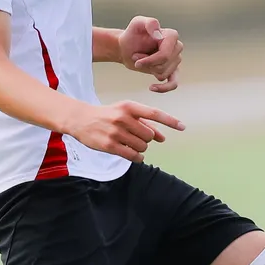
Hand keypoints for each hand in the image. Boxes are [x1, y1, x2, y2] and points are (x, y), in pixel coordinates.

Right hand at [66, 100, 185, 162]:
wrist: (81, 119)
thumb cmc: (108, 115)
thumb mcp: (125, 113)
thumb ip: (144, 124)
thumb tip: (162, 138)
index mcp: (129, 107)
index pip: (154, 113)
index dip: (170, 121)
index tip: (182, 127)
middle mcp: (123, 118)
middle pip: (149, 135)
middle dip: (147, 139)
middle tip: (137, 138)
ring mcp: (116, 132)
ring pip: (142, 146)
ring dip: (141, 148)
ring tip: (131, 144)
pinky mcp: (109, 145)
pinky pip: (133, 156)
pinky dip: (137, 158)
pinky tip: (134, 155)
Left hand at [118, 16, 182, 92]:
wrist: (126, 47)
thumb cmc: (132, 34)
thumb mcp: (137, 24)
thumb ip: (149, 23)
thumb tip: (159, 35)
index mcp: (172, 35)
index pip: (165, 55)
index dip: (150, 60)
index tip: (135, 56)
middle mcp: (177, 47)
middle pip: (164, 65)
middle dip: (148, 64)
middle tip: (137, 57)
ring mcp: (176, 60)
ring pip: (163, 74)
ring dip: (148, 69)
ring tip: (141, 60)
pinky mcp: (171, 71)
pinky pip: (173, 83)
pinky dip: (164, 88)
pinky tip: (151, 87)